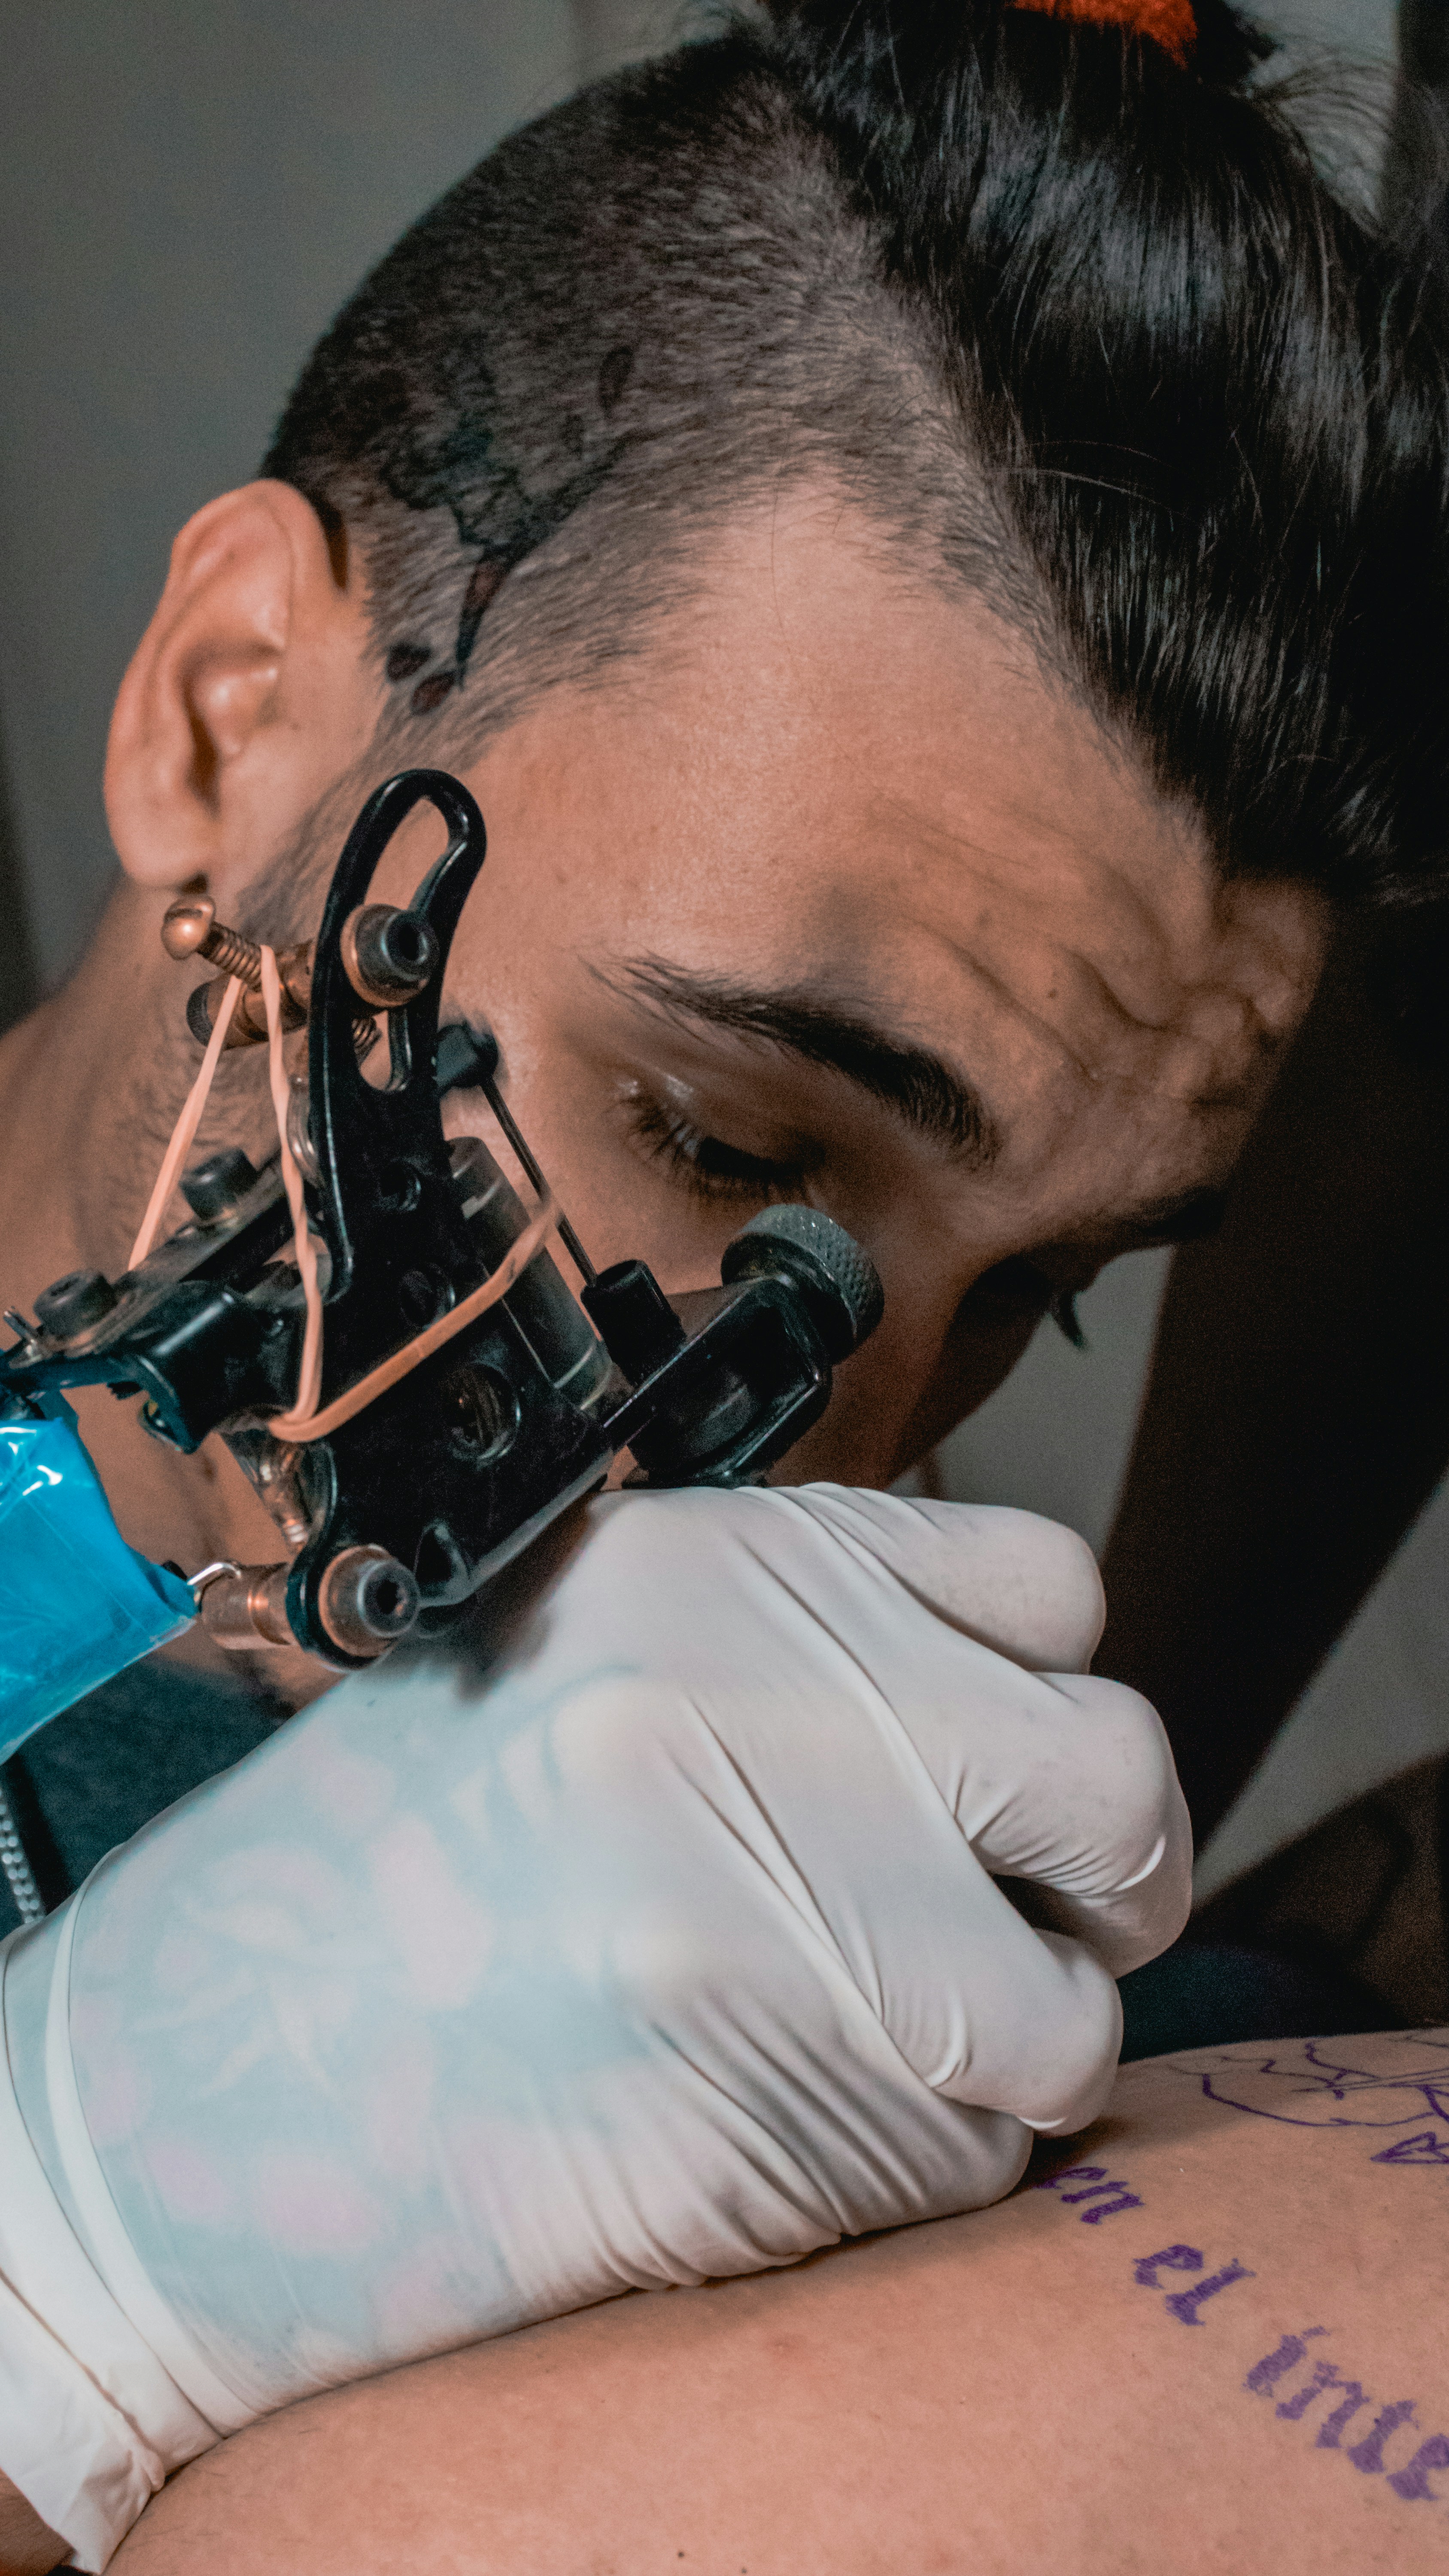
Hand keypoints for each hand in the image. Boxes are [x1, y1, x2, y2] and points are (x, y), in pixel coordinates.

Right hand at [0, 1484, 1188, 2568]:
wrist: (193, 2092)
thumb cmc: (378, 1883)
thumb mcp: (581, 1662)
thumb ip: (794, 1655)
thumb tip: (1004, 1698)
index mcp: (704, 1569)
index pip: (1046, 1583)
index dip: (1045, 1692)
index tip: (1015, 1772)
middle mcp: (755, 1703)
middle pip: (1112, 1773)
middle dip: (1101, 1874)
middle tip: (1033, 1933)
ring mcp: (773, 1900)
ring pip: (1071, 2002)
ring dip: (1001, 2051)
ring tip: (849, 2053)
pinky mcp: (775, 2096)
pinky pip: (978, 2153)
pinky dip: (915, 2165)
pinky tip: (769, 2132)